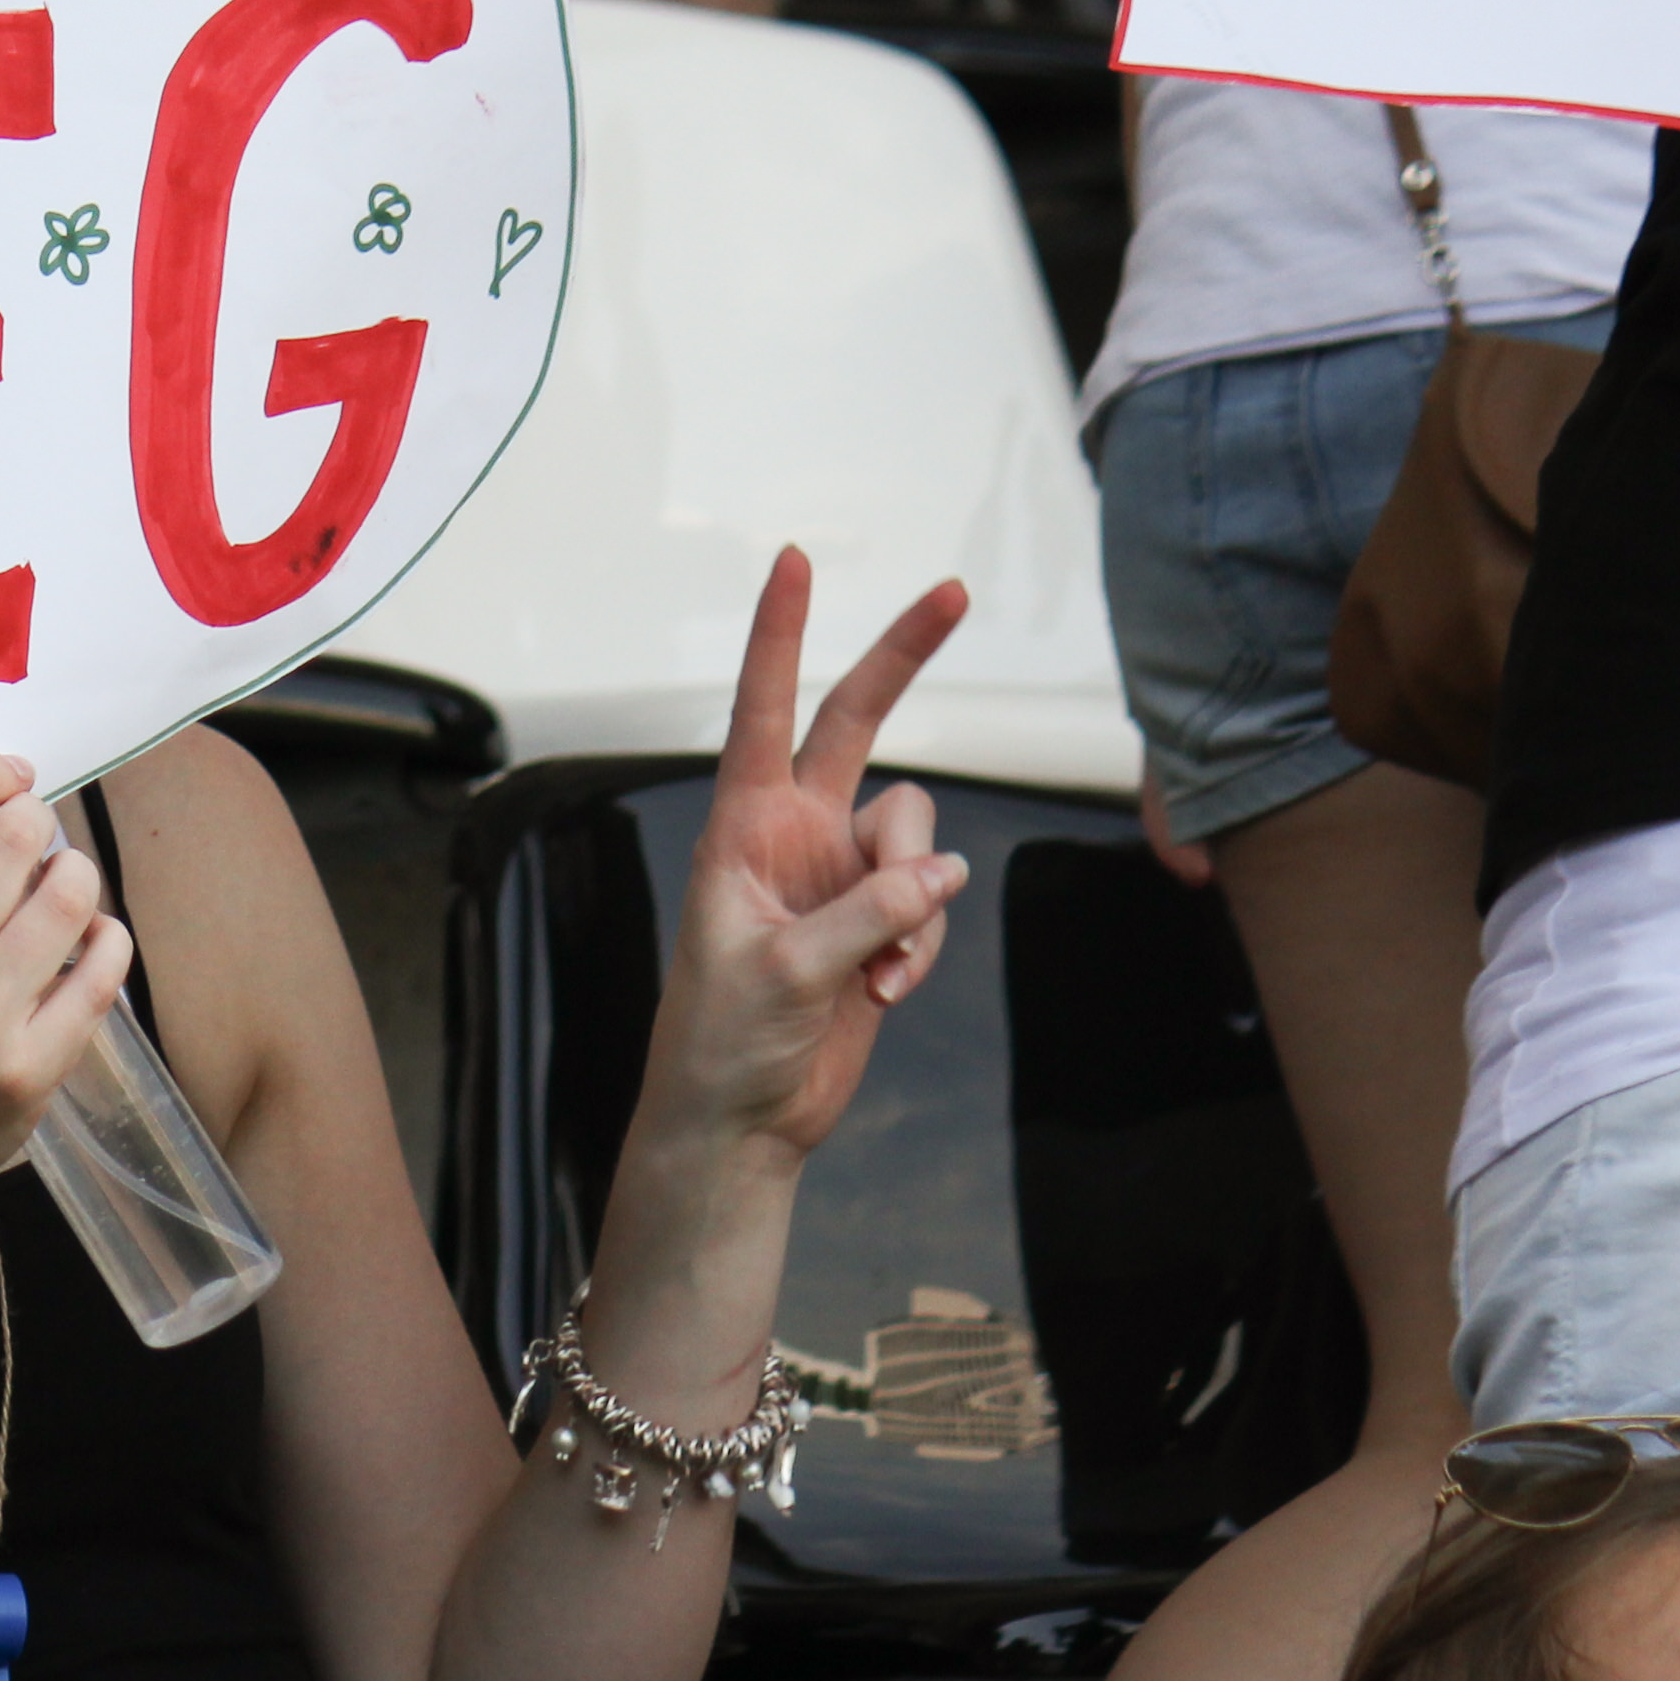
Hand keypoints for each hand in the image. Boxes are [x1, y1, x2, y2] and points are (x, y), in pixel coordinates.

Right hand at [0, 753, 131, 1226]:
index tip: (6, 779)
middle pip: (14, 833)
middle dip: (32, 820)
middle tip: (31, 840)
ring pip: (71, 891)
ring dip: (73, 873)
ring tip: (58, 889)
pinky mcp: (32, 1067)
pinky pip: (104, 965)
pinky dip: (106, 936)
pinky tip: (86, 940)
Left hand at [639, 551, 973, 1157]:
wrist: (742, 1118)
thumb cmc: (723, 1040)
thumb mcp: (783, 970)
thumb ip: (866, 913)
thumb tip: (941, 870)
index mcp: (742, 826)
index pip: (761, 709)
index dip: (780, 635)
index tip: (793, 562)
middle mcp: (794, 833)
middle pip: (858, 722)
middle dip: (904, 658)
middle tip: (956, 590)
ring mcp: (841, 874)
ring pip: (918, 831)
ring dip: (917, 900)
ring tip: (876, 972)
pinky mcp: (879, 920)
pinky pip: (932, 899)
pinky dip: (923, 944)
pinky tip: (886, 991)